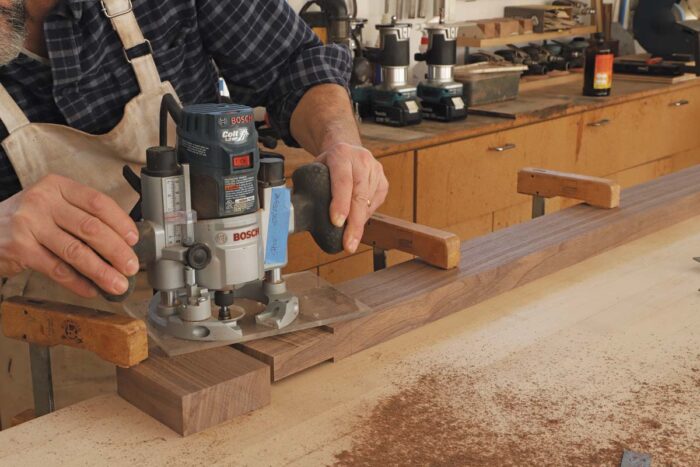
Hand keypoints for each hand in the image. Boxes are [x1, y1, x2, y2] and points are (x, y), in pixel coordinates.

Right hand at [0, 175, 139, 297]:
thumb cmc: (27, 219)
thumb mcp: (52, 205)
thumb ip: (81, 215)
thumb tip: (121, 242)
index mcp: (57, 187)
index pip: (98, 202)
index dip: (120, 222)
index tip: (134, 239)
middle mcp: (43, 202)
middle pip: (91, 227)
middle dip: (117, 250)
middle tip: (132, 266)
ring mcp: (29, 225)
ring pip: (76, 251)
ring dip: (101, 271)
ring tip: (118, 284)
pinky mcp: (20, 249)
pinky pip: (57, 269)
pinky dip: (78, 282)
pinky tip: (91, 289)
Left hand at [316, 143, 388, 252]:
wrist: (346, 150)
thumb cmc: (328, 165)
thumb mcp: (315, 169)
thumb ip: (308, 187)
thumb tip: (296, 213)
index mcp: (341, 154)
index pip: (342, 181)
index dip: (340, 203)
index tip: (336, 222)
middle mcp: (361, 160)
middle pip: (359, 195)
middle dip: (354, 223)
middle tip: (348, 244)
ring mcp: (375, 170)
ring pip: (368, 203)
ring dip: (359, 224)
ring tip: (351, 240)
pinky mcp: (383, 181)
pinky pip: (375, 203)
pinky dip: (365, 216)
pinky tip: (357, 224)